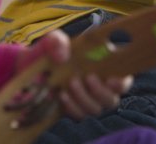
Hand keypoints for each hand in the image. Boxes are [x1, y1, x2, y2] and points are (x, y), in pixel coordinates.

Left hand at [18, 31, 132, 120]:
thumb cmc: (50, 52)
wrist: (31, 67)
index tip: (111, 78)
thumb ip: (57, 41)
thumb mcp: (53, 41)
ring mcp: (88, 99)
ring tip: (70, 84)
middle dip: (100, 92)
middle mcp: (100, 86)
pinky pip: (80, 115)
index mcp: (105, 67)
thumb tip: (64, 55)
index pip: (124, 79)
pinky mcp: (75, 109)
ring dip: (84, 98)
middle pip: (112, 99)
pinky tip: (62, 95)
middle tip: (87, 78)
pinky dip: (72, 107)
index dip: (122, 82)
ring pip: (96, 109)